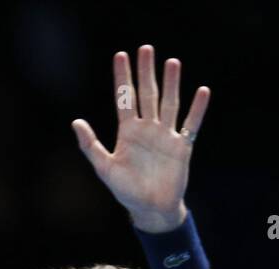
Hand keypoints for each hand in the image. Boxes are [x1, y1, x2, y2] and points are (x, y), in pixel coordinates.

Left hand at [71, 46, 208, 233]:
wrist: (150, 210)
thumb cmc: (126, 191)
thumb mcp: (104, 168)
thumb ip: (90, 145)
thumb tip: (76, 122)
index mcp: (128, 133)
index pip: (124, 99)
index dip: (122, 78)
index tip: (120, 56)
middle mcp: (147, 130)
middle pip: (147, 94)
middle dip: (146, 72)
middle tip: (146, 49)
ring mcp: (165, 137)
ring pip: (168, 104)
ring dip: (171, 84)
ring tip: (172, 62)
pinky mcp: (181, 147)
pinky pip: (190, 125)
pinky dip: (197, 109)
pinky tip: (202, 91)